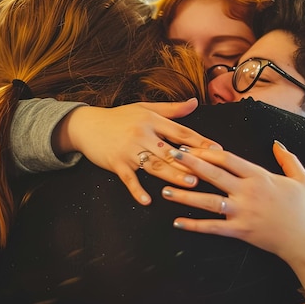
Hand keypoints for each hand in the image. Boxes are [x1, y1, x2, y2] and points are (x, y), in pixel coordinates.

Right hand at [54, 98, 221, 204]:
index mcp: (152, 120)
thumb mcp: (145, 109)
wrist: (87, 125)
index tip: (218, 151)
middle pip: (170, 150)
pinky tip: (147, 200)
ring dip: (172, 175)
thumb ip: (172, 109)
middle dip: (190, 162)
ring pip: (154, 164)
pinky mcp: (116, 163)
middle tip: (209, 172)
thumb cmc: (119, 117)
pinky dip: (137, 190)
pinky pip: (129, 178)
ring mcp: (128, 149)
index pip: (181, 132)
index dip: (201, 141)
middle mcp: (142, 134)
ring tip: (190, 184)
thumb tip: (195, 102)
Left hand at [161, 141, 304, 292]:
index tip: (190, 146)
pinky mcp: (239, 231)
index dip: (206, 151)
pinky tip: (177, 222)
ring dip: (185, 195)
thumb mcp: (301, 179)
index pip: (228, 159)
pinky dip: (194, 225)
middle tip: (170, 156)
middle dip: (189, 164)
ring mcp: (242, 212)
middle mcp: (248, 192)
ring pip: (208, 201)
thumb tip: (276, 143)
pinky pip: (212, 228)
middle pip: (213, 174)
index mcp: (260, 176)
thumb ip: (288, 159)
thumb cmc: (304, 209)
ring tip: (165, 190)